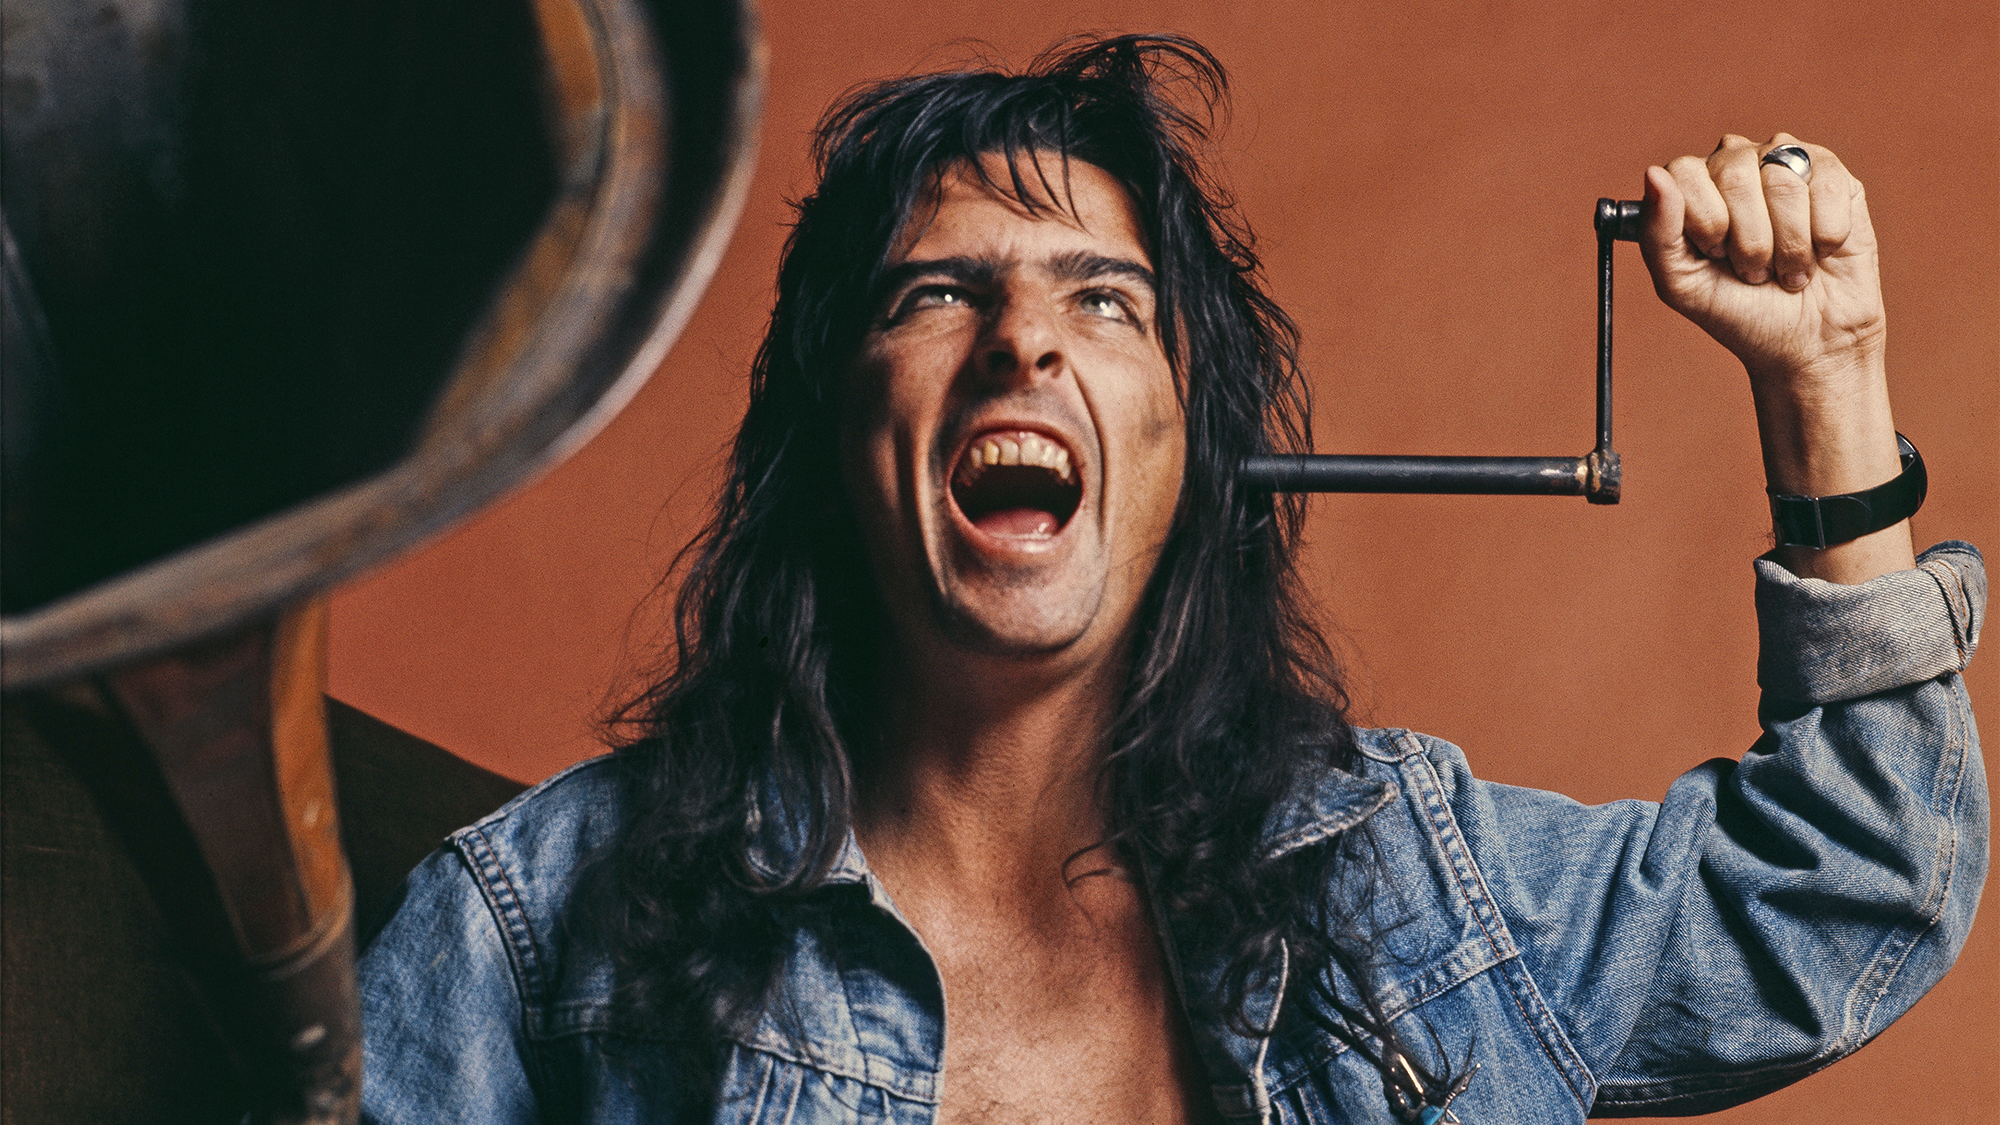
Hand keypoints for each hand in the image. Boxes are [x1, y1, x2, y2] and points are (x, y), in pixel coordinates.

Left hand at [1640, 134, 1883, 394]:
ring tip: (1786, 267)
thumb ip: (1656, 232)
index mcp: (1692, 184)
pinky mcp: (1834, 176)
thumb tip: (1654, 174)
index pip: (1684, 172)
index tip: (1715, 254)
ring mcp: (1786, 162)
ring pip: (1782, 181)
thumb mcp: (1681, 284)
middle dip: (1747, 240)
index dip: (1704, 222)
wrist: (1806, 340)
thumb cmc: (1739, 310)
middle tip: (1754, 269)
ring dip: (1787, 244)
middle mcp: (1737, 162)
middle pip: (1734, 174)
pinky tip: (1819, 252)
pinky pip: (1827, 188)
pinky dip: (1823, 235)